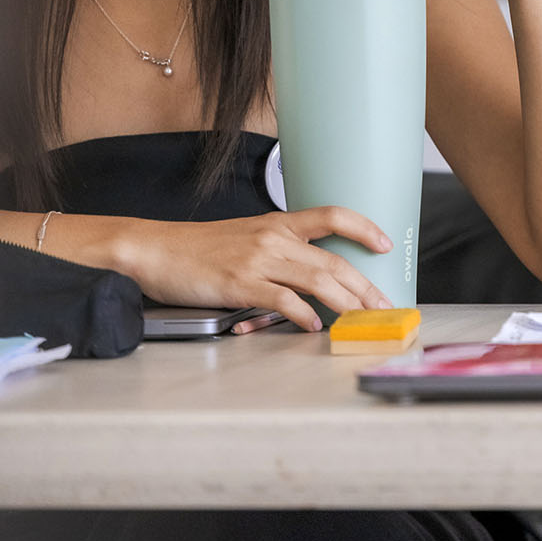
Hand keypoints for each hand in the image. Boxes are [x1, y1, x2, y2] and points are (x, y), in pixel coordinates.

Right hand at [128, 207, 393, 330]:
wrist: (155, 250)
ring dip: (345, 303)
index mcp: (278, 224)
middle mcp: (273, 238)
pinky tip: (314, 326)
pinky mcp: (240, 283)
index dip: (364, 228)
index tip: (386, 243)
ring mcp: (258, 260)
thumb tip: (311, 277)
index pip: (332, 215)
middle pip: (333, 260)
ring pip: (317, 280)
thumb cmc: (200, 249)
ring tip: (361, 318)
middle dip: (365, 285)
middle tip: (384, 304)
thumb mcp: (246, 238)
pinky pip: (283, 300)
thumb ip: (280, 252)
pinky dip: (303, 315)